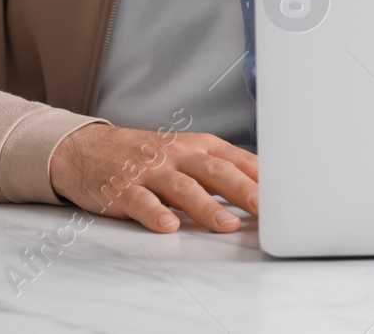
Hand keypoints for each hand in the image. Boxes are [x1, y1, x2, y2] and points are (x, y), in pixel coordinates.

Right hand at [49, 122, 257, 233]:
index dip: (260, 177)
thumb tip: (264, 191)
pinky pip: (141, 202)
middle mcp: (177, 155)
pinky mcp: (123, 188)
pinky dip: (155, 213)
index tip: (285, 194)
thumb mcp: (188, 154)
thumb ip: (222, 171)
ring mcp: (150, 171)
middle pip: (214, 171)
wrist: (88, 149)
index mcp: (198, 146)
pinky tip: (168, 226)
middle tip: (263, 208)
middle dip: (242, 189)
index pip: (236, 159)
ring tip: (226, 224)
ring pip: (182, 187)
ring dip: (205, 206)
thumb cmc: (149, 156)